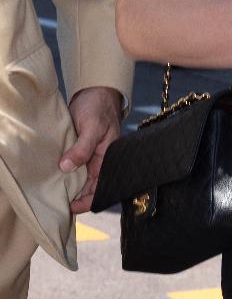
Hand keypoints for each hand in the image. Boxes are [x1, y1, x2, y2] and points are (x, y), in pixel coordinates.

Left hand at [62, 87, 124, 213]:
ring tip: (57, 194)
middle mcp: (101, 159)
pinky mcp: (83, 149)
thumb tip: (66, 168)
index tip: (70, 207)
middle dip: (78, 197)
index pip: (100, 186)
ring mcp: (92, 155)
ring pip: (82, 177)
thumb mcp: (92, 127)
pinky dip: (68, 173)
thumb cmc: (98, 107)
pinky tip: (57, 177)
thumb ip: (82, 148)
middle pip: (91, 186)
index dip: (87, 200)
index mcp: (108, 157)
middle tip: (59, 204)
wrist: (97, 90)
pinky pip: (76, 166)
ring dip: (71, 186)